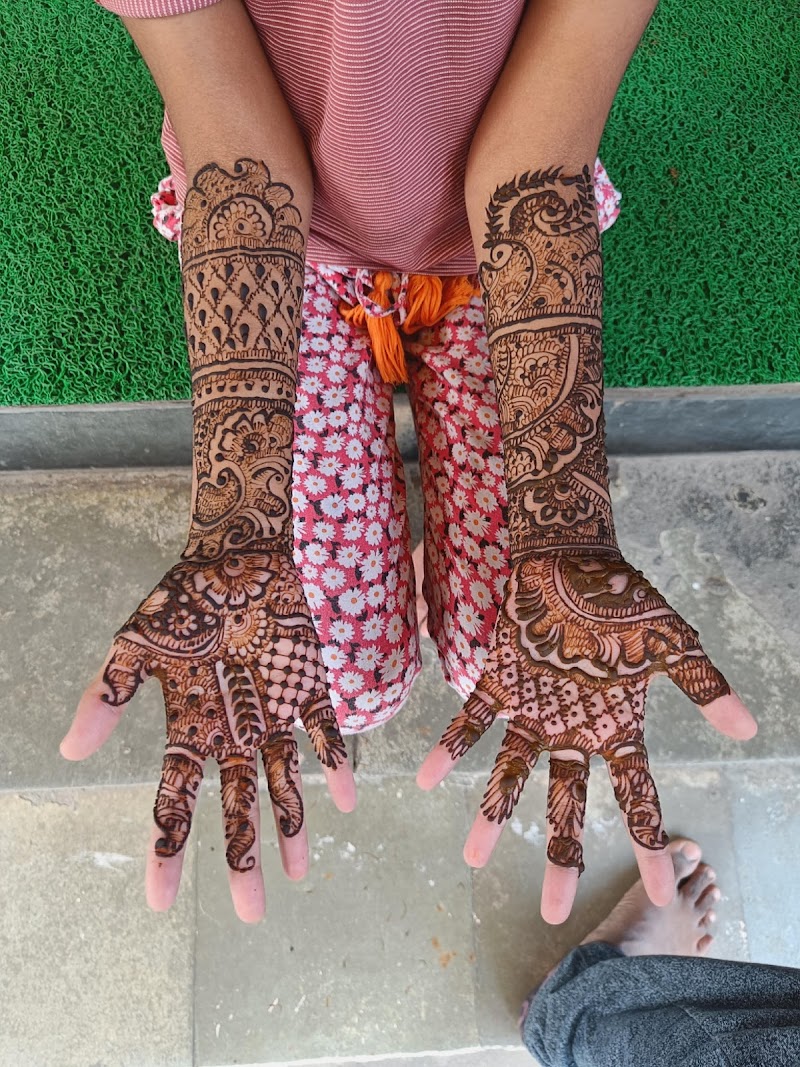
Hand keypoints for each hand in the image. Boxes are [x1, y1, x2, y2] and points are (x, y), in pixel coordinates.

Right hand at [61, 548, 355, 921]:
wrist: (239, 549)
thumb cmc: (185, 595)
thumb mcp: (137, 643)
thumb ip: (107, 694)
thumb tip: (69, 752)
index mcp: (190, 724)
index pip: (174, 800)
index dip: (166, 850)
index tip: (160, 902)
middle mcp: (233, 729)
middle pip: (236, 805)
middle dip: (242, 855)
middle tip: (252, 911)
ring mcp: (274, 710)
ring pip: (283, 781)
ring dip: (292, 825)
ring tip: (301, 872)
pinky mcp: (309, 684)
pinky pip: (325, 732)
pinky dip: (335, 763)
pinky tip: (348, 799)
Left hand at [417, 552, 755, 922]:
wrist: (576, 558)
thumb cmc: (626, 599)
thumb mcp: (673, 642)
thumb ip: (705, 685)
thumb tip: (750, 730)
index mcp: (616, 726)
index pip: (637, 796)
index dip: (647, 843)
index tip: (660, 890)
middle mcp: (572, 729)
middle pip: (568, 803)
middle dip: (559, 854)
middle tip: (552, 913)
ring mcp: (533, 709)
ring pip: (511, 773)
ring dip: (493, 814)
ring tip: (472, 859)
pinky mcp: (499, 681)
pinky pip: (471, 720)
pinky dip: (450, 747)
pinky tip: (426, 779)